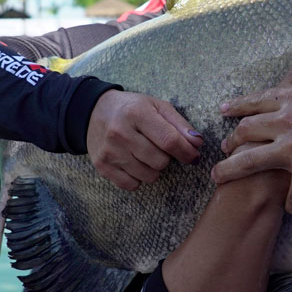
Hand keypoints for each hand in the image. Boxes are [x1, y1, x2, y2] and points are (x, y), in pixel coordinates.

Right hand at [87, 90, 202, 189]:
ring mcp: (110, 151)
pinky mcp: (102, 166)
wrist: (94, 111)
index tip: (194, 156)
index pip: (169, 140)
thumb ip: (179, 124)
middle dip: (168, 158)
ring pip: (148, 175)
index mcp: (137, 113)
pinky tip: (135, 162)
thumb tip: (197, 143)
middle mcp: (120, 132)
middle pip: (160, 161)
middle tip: (161, 148)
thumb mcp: (157, 107)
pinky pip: (132, 185)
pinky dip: (139, 177)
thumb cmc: (133, 109)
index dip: (186, 151)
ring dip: (154, 168)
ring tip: (147, 154)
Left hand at [214, 55, 291, 213]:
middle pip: (246, 131)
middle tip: (225, 146)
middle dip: (232, 139)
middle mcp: (288, 121)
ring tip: (218, 177)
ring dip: (230, 170)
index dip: (238, 106)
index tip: (223, 111)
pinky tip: (289, 205)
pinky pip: (289, 193)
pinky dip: (290, 201)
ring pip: (249, 161)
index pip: (257, 100)